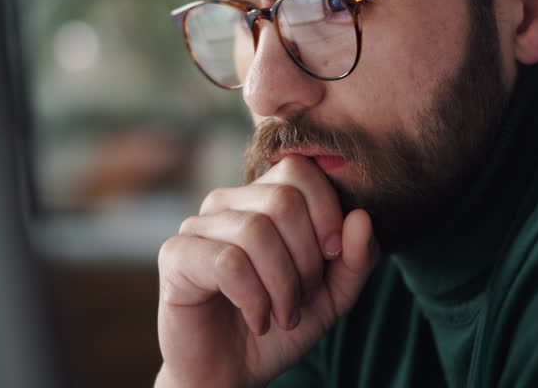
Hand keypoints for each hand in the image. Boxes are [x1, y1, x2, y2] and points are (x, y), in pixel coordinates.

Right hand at [155, 155, 378, 387]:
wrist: (230, 373)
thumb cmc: (278, 327)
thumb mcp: (332, 295)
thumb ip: (354, 258)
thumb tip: (362, 217)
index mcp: (262, 198)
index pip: (299, 169)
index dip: (326, 212)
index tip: (332, 257)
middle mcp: (227, 203)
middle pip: (282, 199)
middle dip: (307, 257)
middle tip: (303, 297)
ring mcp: (197, 225)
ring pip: (256, 231)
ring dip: (282, 285)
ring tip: (283, 315)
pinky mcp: (176, 255)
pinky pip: (227, 261)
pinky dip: (254, 298)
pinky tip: (257, 319)